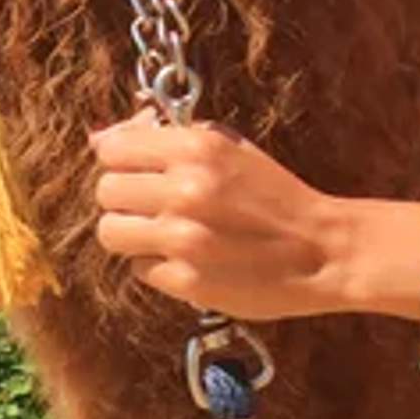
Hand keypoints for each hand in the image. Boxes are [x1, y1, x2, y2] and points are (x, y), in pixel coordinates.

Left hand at [88, 112, 353, 321]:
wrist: (322, 250)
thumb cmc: (275, 195)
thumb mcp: (230, 149)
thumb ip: (167, 140)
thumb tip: (98, 138)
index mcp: (197, 148)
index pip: (112, 148)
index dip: (123, 161)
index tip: (142, 172)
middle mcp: (185, 190)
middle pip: (105, 191)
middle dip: (127, 200)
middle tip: (158, 208)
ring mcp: (183, 238)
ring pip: (110, 232)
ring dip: (133, 235)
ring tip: (166, 236)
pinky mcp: (186, 280)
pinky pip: (138, 269)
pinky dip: (158, 266)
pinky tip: (189, 260)